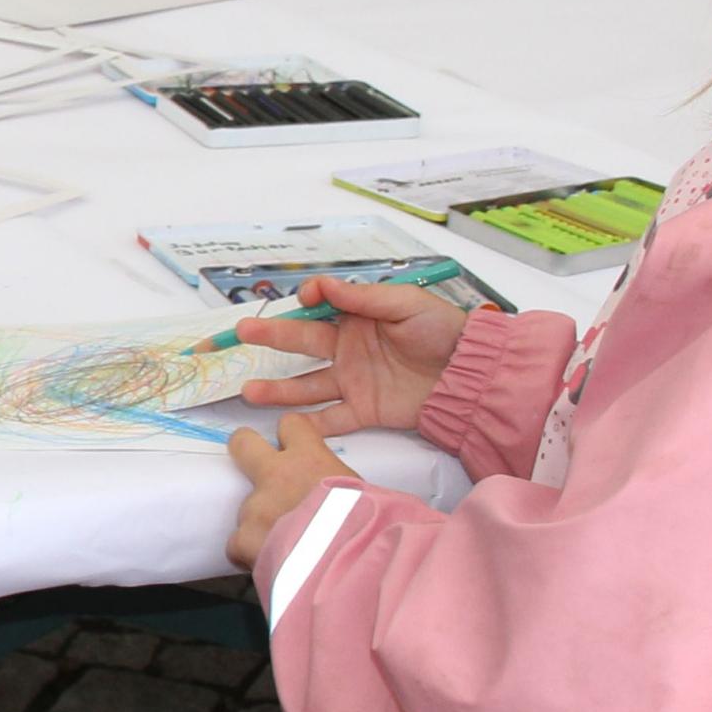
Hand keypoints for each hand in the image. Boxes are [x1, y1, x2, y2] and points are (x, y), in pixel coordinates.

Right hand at [228, 276, 471, 430]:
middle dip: (271, 338)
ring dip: (278, 389)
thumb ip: (362, 298)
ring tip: (248, 390)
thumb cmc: (441, 331)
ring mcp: (353, 382)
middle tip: (241, 332)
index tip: (300, 300)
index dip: (305, 302)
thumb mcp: (405, 304)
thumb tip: (319, 285)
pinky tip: (285, 426)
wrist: (470, 374)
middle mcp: (347, 349)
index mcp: (356, 319)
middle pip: (303, 344)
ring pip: (307, 386)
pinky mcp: (364, 411)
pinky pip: (331, 419)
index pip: (318, 309)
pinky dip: (309, 425)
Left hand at [229, 409, 363, 570]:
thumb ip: (341, 489)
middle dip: (244, 452)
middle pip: (243, 444)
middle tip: (254, 467)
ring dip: (260, 522)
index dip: (290, 436)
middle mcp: (276, 476)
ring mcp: (256, 506)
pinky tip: (268, 563)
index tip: (292, 447)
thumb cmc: (367, 528)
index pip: (291, 425)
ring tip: (284, 544)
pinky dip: (248, 554)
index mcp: (311, 459)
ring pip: (247, 508)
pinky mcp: (245, 539)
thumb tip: (344, 500)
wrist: (347, 562)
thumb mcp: (364, 496)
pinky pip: (237, 544)